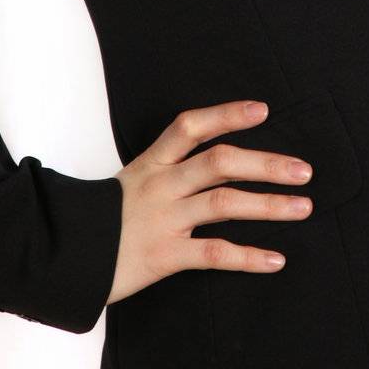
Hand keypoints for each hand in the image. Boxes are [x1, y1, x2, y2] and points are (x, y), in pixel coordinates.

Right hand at [106, 100, 313, 304]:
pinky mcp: (163, 255)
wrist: (64, 256)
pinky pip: (213, 253)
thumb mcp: (134, 182)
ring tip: (303, 208)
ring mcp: (163, 219)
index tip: (263, 109)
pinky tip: (275, 259)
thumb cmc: (105, 220)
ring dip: (269, 205)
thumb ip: (173, 170)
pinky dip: (248, 257)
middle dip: (266, 163)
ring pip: (224, 204)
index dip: (227, 114)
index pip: (191, 126)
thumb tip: (226, 163)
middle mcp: (162, 184)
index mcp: (153, 162)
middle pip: (220, 162)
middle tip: (304, 170)